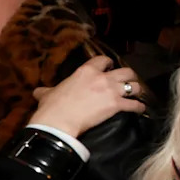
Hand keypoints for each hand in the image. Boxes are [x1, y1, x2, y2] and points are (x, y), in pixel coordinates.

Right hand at [29, 56, 144, 136]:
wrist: (59, 120)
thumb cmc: (53, 106)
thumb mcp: (48, 93)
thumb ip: (47, 90)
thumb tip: (38, 91)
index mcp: (85, 70)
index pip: (103, 60)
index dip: (108, 63)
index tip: (110, 67)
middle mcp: (102, 78)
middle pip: (126, 71)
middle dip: (129, 76)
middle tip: (127, 81)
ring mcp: (111, 91)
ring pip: (134, 86)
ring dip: (136, 90)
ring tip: (135, 95)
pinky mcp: (117, 105)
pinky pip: (135, 104)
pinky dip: (139, 107)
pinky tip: (141, 109)